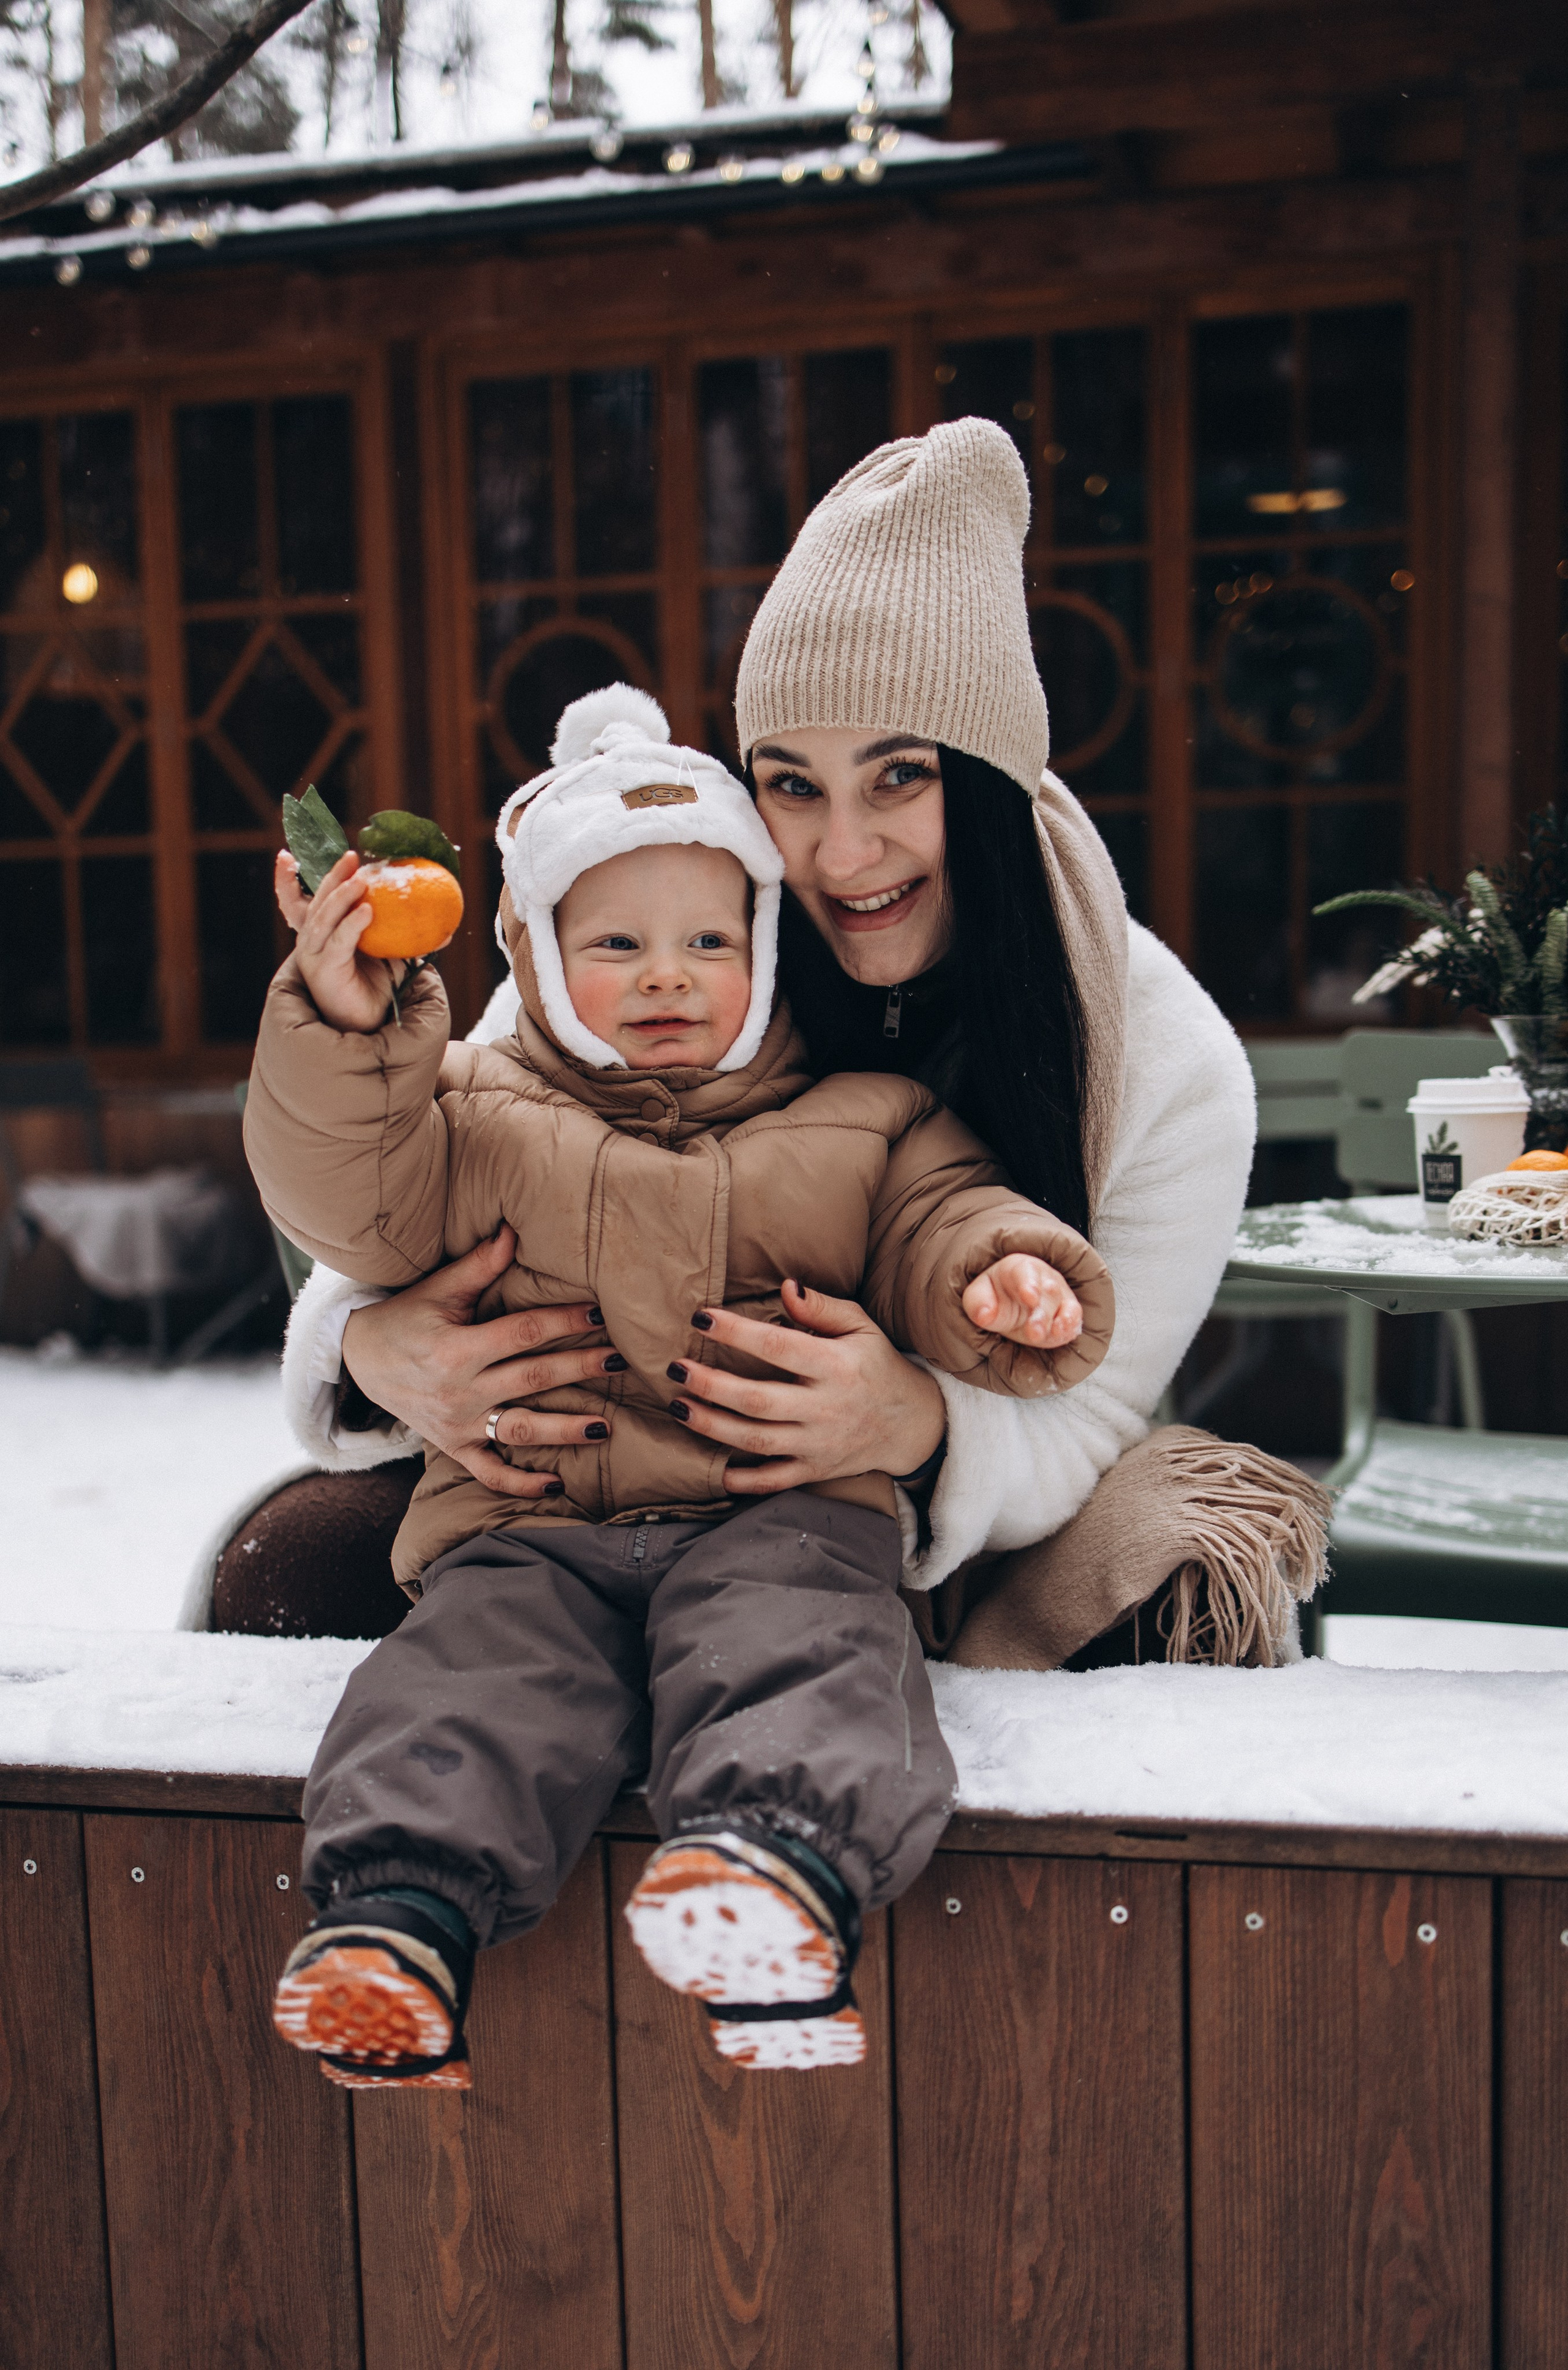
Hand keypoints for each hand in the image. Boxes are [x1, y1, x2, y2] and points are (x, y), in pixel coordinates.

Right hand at [284, 849, 401, 1033]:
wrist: (369, 1023)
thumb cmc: (377, 987)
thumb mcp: (389, 955)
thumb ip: (406, 938)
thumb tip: (447, 930)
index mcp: (321, 933)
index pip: (297, 901)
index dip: (286, 880)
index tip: (286, 855)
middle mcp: (312, 942)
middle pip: (316, 902)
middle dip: (331, 877)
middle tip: (350, 856)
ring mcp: (314, 956)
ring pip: (323, 919)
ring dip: (341, 896)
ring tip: (362, 880)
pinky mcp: (324, 970)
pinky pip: (338, 942)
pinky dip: (352, 924)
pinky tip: (366, 911)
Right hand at [342, 1227, 622, 1499]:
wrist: (357, 1362)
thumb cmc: (404, 1318)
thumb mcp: (437, 1291)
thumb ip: (479, 1265)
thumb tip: (514, 1229)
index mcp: (456, 1348)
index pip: (522, 1333)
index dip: (563, 1322)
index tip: (599, 1315)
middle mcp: (459, 1390)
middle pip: (532, 1378)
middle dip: (579, 1368)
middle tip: (619, 1361)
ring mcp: (457, 1424)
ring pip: (520, 1429)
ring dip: (565, 1430)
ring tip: (606, 1428)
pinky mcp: (454, 1447)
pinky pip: (489, 1472)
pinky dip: (519, 1483)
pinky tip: (557, 1485)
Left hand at [665, 1277, 945, 1495]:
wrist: (911, 1424)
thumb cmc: (877, 1365)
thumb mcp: (861, 1327)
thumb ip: (822, 1308)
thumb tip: (786, 1286)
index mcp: (836, 1366)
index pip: (778, 1347)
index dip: (737, 1332)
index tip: (701, 1318)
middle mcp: (825, 1408)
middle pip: (758, 1400)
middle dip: (712, 1385)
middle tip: (676, 1369)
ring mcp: (818, 1444)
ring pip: (757, 1440)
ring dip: (713, 1426)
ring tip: (679, 1407)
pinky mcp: (815, 1470)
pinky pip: (773, 1480)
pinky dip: (743, 1480)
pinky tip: (713, 1467)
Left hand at [962, 1254, 1081, 1350]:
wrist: (1007, 1306)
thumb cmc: (993, 1298)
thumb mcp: (977, 1298)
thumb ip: (978, 1304)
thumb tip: (984, 1315)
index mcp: (1018, 1269)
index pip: (1025, 1272)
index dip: (1029, 1284)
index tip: (1029, 1297)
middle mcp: (1043, 1278)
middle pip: (1048, 1291)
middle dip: (1042, 1313)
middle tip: (1034, 1332)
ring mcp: (1058, 1295)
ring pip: (1065, 1304)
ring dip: (1061, 1321)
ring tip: (1055, 1332)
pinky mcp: (1067, 1311)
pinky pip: (1074, 1317)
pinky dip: (1071, 1326)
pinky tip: (1064, 1334)